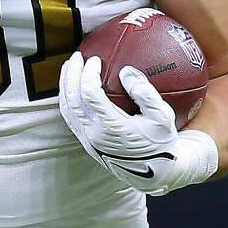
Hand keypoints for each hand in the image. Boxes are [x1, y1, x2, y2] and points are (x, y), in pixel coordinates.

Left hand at [58, 51, 217, 194]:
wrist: (155, 172)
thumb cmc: (161, 141)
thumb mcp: (162, 117)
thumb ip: (146, 94)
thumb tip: (126, 71)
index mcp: (112, 127)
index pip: (90, 94)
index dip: (88, 74)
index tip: (95, 59)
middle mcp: (95, 134)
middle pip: (72, 99)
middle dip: (72, 74)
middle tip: (77, 55)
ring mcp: (88, 140)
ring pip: (67, 109)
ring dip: (65, 85)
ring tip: (70, 66)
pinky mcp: (86, 142)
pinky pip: (70, 117)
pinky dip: (68, 98)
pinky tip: (73, 85)